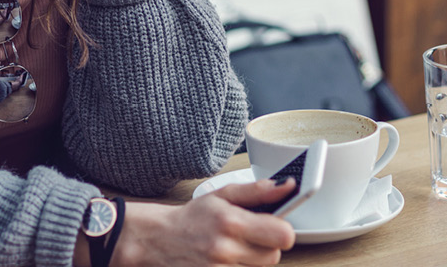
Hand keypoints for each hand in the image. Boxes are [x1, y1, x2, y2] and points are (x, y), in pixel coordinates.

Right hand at [110, 180, 296, 265]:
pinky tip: (228, 260)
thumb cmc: (192, 218)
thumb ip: (257, 191)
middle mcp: (226, 250)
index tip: (273, 226)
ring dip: (253, 260)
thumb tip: (288, 186)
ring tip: (234, 248)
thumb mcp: (222, 195)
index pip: (283, 235)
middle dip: (266, 246)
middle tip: (248, 236)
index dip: (282, 230)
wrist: (158, 240)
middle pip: (274, 256)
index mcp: (231, 222)